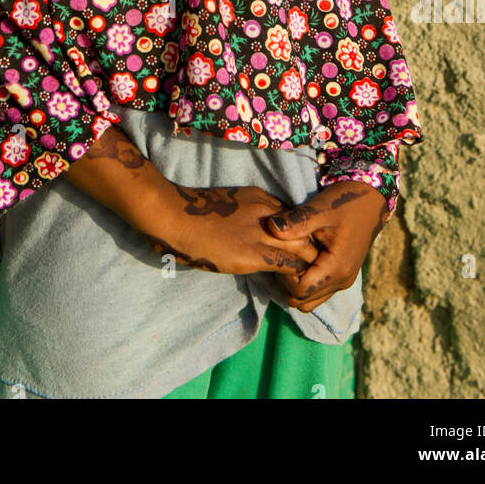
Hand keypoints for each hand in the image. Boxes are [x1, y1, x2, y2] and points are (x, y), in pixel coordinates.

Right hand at [140, 184, 318, 277]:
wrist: (172, 215)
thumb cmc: (192, 212)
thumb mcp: (228, 204)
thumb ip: (246, 216)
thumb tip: (255, 232)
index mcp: (260, 197)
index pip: (296, 217)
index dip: (299, 235)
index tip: (296, 250)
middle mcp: (268, 211)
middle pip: (308, 230)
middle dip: (312, 249)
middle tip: (305, 269)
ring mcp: (262, 232)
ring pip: (306, 248)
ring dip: (308, 265)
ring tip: (300, 280)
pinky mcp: (253, 254)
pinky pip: (289, 265)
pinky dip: (295, 277)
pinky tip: (289, 286)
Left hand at [266, 181, 389, 312]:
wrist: (370, 200)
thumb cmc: (345, 202)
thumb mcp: (320, 208)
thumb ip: (296, 221)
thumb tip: (271, 227)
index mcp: (336, 269)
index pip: (300, 291)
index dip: (284, 275)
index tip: (281, 252)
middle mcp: (342, 281)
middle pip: (303, 301)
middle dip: (287, 283)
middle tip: (283, 255)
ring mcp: (343, 281)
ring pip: (310, 300)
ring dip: (296, 284)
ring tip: (292, 256)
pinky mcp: (342, 276)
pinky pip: (318, 291)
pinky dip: (306, 282)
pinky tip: (301, 258)